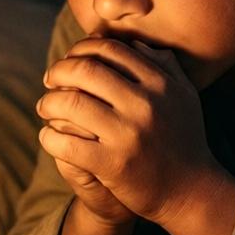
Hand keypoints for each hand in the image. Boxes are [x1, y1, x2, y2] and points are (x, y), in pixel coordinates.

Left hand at [35, 36, 221, 225]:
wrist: (190, 191)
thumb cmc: (184, 140)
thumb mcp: (184, 96)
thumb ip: (164, 65)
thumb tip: (134, 43)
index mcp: (159, 83)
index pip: (109, 50)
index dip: (81, 49)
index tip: (70, 60)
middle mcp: (144, 104)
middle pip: (85, 70)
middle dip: (58, 71)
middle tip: (49, 80)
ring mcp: (128, 134)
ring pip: (69, 104)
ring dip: (48, 103)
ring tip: (44, 107)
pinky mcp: (112, 164)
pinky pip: (66, 143)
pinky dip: (49, 137)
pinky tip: (48, 136)